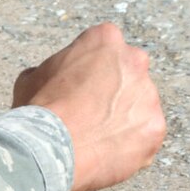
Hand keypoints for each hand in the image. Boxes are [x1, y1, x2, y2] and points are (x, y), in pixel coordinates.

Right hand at [12, 22, 165, 190]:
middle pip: (129, 72)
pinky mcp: (156, 127)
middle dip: (116, 88)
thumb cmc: (39, 109)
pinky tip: (109, 152)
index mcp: (105, 38)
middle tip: (94, 111)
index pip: (105, 47)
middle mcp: (134, 60)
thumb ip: (53, 69)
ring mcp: (148, 95)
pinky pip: (146, 134)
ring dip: (125, 117)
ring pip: (140, 104)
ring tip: (99, 137)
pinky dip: (132, 144)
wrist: (51, 150)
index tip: (81, 85)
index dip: (91, 68)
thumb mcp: (33, 76)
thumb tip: (55, 78)